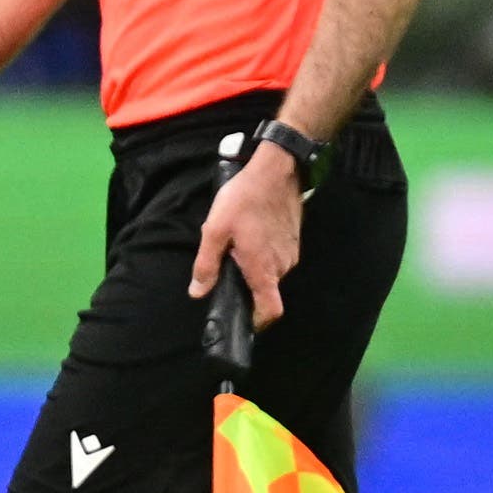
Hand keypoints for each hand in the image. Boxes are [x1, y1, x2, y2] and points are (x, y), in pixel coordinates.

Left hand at [190, 140, 303, 331]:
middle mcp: (283, 266)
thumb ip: (206, 265)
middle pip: (267, 291)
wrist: (276, 170)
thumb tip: (197, 292)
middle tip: (228, 267)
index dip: (259, 322)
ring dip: (255, 267)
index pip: (271, 311)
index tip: (245, 321)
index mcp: (263, 270)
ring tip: (238, 245)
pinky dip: (265, 254)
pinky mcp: (294, 240)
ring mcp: (292, 253)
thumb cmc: (243, 200)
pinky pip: (278, 257)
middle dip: (248, 286)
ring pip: (272, 272)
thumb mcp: (215, 230)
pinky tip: (251, 234)